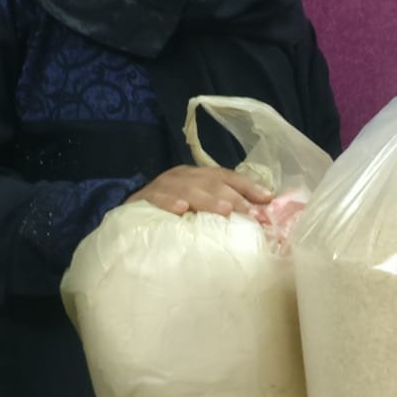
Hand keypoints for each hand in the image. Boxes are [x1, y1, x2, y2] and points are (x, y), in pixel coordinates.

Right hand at [126, 166, 271, 216]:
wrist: (129, 220)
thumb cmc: (171, 218)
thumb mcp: (198, 211)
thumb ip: (223, 210)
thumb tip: (258, 215)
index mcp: (198, 176)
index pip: (226, 176)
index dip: (247, 186)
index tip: (267, 199)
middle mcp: (182, 176)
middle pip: (210, 181)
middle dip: (232, 196)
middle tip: (249, 212)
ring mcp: (162, 185)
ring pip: (187, 187)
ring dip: (207, 199)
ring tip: (224, 211)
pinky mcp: (142, 199)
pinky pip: (157, 198)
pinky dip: (169, 202)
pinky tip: (181, 210)